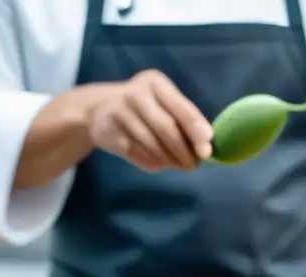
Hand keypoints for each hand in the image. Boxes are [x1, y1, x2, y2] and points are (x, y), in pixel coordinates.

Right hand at [89, 70, 212, 171]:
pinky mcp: (108, 129)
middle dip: (183, 150)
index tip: (206, 151)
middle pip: (166, 127)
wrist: (99, 109)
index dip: (195, 130)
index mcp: (156, 83)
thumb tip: (205, 148)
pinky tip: (157, 163)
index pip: (180, 108)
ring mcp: (119, 110)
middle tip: (192, 166)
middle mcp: (136, 93)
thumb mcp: (164, 104)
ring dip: (168, 160)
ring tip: (175, 165)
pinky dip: (151, 162)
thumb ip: (185, 121)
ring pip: (151, 143)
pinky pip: (136, 152)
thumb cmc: (144, 108)